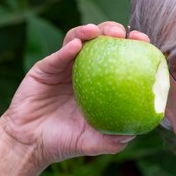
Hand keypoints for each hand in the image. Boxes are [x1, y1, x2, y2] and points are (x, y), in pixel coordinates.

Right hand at [0, 22, 149, 169]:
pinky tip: (76, 45)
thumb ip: (115, 139)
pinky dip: (67, 49)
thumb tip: (138, 132)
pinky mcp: (44, 69)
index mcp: (102, 81)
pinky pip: (57, 56)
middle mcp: (85, 69)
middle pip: (101, 40)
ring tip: (98, 31)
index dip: (134, 46)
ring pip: (78, 39)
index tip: (145, 42)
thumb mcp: (95, 142)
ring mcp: (64, 67)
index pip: (121, 56)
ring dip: (89, 31)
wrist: (30, 145)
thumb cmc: (65, 142)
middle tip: (122, 34)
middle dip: (113, 30)